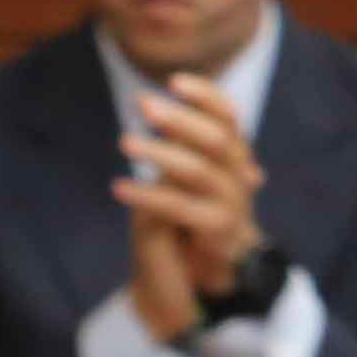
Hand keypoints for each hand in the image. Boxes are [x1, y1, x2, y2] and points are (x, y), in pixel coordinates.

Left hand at [113, 76, 266, 341]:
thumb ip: (179, 145)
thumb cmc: (192, 216)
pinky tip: (118, 187)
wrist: (210, 274)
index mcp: (233, 155)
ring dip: (159, 154)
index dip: (206, 96)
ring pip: (198, 171)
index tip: (174, 81)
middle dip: (180, 119)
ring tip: (124, 142)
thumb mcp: (185, 174)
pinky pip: (180, 208)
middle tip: (143, 104)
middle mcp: (238, 175)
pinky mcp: (217, 232)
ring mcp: (232, 204)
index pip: (229, 116)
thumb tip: (153, 107)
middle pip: (217, 138)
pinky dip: (147, 195)